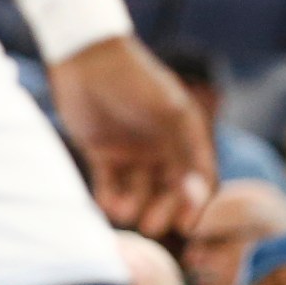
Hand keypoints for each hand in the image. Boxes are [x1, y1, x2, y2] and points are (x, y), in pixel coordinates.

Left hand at [49, 38, 214, 237]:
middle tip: (152, 227)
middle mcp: (162, 145)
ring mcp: (133, 151)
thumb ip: (186, 151)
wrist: (85, 57)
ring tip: (122, 212)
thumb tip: (200, 192)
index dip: (195, 202)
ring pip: (139, 191)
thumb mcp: (168, 113)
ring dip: (134, 205)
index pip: (198, 176)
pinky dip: (110, 198)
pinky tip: (108, 205)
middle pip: (169, 189)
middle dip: (163, 209)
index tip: (187, 226)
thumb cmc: (134, 80)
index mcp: (185, 132)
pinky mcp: (104, 153)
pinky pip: (111, 184)